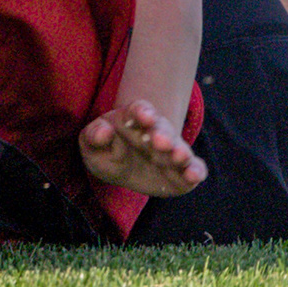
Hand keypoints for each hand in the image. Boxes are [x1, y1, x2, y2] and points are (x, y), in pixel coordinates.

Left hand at [76, 98, 204, 198]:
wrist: (122, 168)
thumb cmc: (106, 150)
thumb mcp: (91, 144)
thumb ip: (93, 135)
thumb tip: (104, 131)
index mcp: (133, 120)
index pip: (139, 110)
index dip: (142, 112)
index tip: (145, 116)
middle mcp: (156, 133)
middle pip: (162, 128)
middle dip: (162, 134)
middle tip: (160, 141)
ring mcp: (171, 151)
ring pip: (180, 148)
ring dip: (180, 151)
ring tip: (179, 156)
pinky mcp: (182, 171)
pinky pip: (194, 168)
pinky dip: (196, 171)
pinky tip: (194, 176)